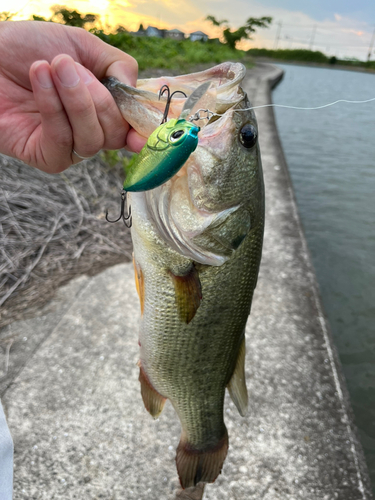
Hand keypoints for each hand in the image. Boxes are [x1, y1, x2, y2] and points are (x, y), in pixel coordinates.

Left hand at [0, 21, 145, 172]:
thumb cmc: (29, 47)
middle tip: (70, 66)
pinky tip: (40, 78)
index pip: (131, 130)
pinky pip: (64, 141)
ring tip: (52, 66)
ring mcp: (70, 147)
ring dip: (75, 100)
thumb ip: (119, 67)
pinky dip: (53, 107)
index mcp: (104, 109)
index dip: (141, 131)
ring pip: (92, 141)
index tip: (141, 127)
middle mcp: (90, 132)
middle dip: (99, 99)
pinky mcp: (47, 157)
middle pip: (116, 135)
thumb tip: (137, 94)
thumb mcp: (82, 46)